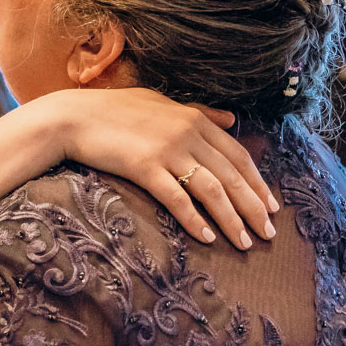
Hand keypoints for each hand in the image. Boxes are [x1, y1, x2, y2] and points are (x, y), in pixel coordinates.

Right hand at [23, 88, 278, 248]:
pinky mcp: (144, 167)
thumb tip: (233, 119)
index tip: (272, 206)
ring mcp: (166, 150)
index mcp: (194, 118)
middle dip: (254, 207)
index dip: (258, 182)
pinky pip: (177, 198)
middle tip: (269, 233)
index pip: (238, 155)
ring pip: (211, 189)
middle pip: (232, 176)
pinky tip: (207, 238)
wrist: (73, 117)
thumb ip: (200, 112)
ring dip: (232, 219)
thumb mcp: (161, 103)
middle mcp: (187, 133)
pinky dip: (194, 219)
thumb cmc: (114, 110)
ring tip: (244, 243)